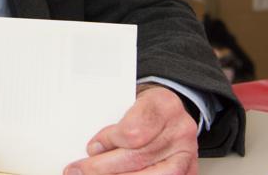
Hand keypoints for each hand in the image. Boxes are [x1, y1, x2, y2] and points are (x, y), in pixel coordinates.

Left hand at [64, 85, 198, 174]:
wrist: (171, 112)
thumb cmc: (147, 106)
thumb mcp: (129, 99)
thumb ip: (113, 119)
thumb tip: (91, 148)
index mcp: (164, 105)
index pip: (132, 132)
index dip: (108, 142)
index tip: (91, 147)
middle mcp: (180, 130)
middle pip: (137, 157)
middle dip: (103, 167)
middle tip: (80, 170)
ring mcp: (185, 154)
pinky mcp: (187, 170)